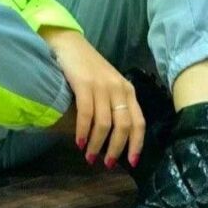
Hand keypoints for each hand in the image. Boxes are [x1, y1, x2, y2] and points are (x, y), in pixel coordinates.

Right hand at [41, 28, 144, 166]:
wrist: (69, 43)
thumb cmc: (88, 67)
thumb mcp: (108, 85)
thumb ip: (114, 104)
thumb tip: (114, 137)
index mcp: (128, 90)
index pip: (139, 122)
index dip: (136, 144)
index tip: (131, 163)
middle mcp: (119, 88)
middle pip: (123, 126)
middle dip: (116, 149)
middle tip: (106, 164)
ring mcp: (102, 86)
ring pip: (105, 123)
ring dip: (97, 144)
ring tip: (89, 156)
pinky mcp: (85, 84)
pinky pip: (87, 114)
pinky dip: (83, 131)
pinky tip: (79, 142)